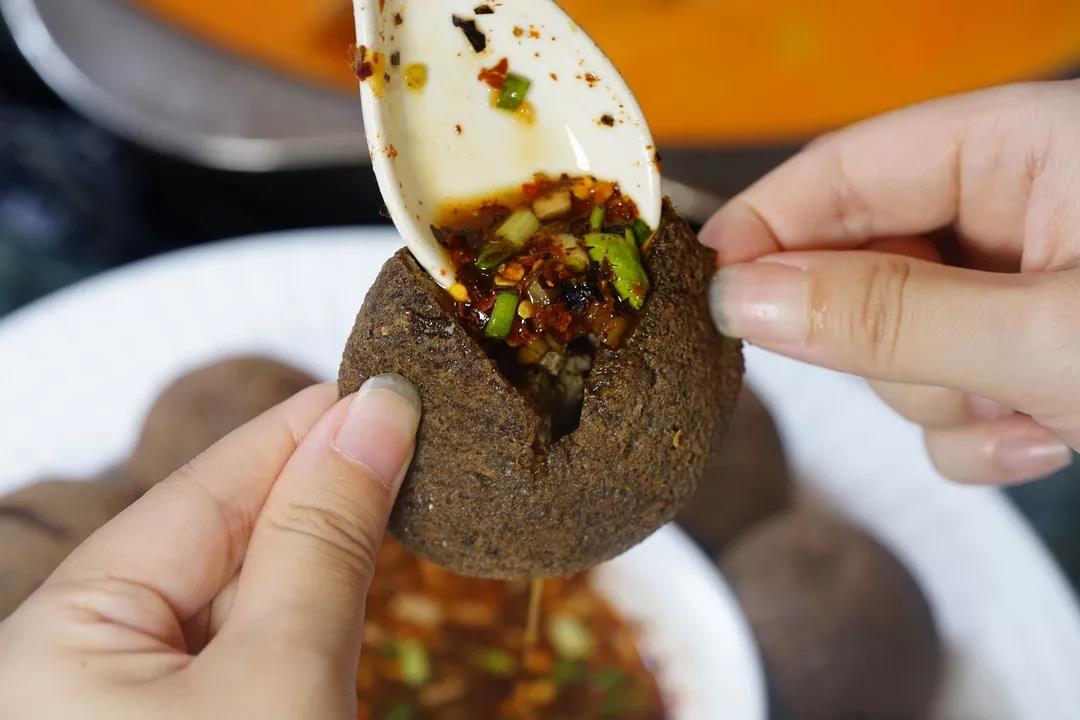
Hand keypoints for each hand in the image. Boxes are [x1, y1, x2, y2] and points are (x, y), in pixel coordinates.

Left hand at [0, 375, 420, 718]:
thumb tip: (377, 412)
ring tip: (400, 502)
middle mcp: (80, 661)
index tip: (386, 388)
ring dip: (318, 558)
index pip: (202, 492)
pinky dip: (304, 621)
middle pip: (219, 542)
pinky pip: (242, 652)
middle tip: (414, 438)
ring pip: (238, 598)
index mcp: (62, 636)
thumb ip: (324, 537)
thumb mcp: (285, 672)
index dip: (302, 430)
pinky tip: (352, 591)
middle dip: (317, 494)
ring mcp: (125, 700)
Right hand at [700, 80, 1079, 484]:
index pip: (849, 169)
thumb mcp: (1048, 337)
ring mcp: (1016, 288)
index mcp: (1025, 150)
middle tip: (947, 378)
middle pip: (862, 269)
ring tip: (1032, 412)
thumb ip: (889, 318)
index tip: (703, 289)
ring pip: (896, 346)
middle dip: (884, 346)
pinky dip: (976, 434)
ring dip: (942, 399)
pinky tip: (1048, 436)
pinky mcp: (1025, 355)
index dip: (767, 226)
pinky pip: (944, 397)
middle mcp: (1012, 211)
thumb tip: (743, 299)